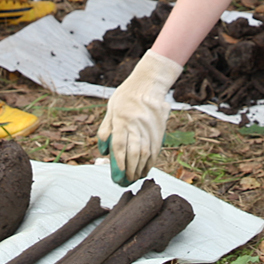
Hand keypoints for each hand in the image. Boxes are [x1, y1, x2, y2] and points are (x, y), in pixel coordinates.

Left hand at [97, 50, 183, 184]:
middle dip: (130, 169)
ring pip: (146, 153)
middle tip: (127, 180)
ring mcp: (149, 127)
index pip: (119, 145)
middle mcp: (136, 124)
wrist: (149, 83)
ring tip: (136, 177)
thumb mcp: (111, 109)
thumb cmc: (126, 96)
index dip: (119, 161)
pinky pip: (155, 149)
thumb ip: (106, 130)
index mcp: (121, 119)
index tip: (118, 173)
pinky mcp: (159, 129)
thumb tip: (104, 151)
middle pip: (134, 152)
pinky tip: (147, 168)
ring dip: (141, 168)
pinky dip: (151, 161)